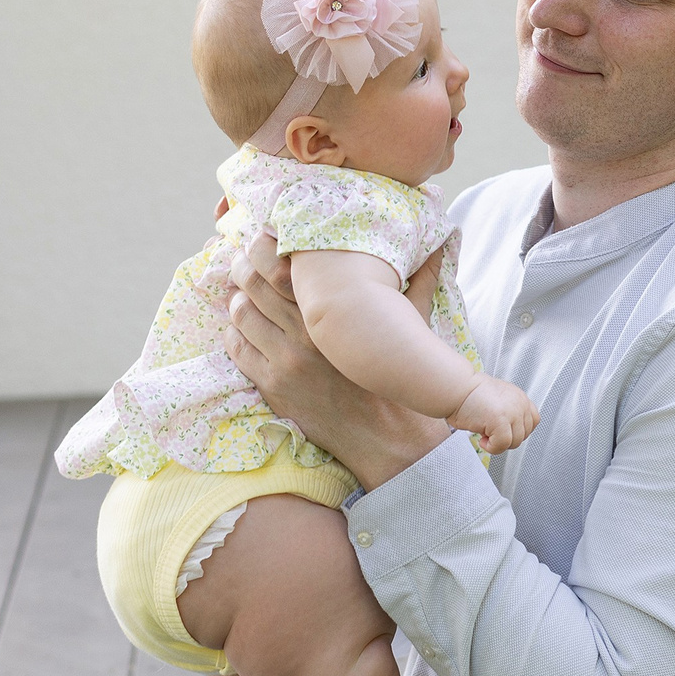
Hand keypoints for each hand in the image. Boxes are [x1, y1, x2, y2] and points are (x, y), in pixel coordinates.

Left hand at [226, 229, 454, 488]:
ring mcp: (284, 359)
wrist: (390, 438)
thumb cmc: (402, 379)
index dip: (267, 244)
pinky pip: (237, 348)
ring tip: (244, 291)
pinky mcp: (272, 385)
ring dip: (237, 297)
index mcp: (337, 310)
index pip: (281, 262)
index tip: (270, 237)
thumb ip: (421, 280)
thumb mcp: (414, 325)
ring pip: (239, 312)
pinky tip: (245, 326)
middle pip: (251, 281)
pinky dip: (235, 331)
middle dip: (243, 264)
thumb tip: (439, 245)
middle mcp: (306, 331)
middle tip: (247, 259)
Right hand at [450, 376, 539, 452]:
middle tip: (490, 433)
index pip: (533, 421)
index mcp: (519, 398)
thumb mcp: (497, 400)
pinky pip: (502, 444)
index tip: (505, 431)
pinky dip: (491, 447)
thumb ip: (509, 412)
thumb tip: (510, 430)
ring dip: (498, 444)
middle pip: (524, 434)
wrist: (456, 389)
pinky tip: (481, 439)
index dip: (518, 430)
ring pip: (514, 442)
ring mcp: (512, 412)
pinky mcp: (501, 420)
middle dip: (506, 438)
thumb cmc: (468, 395)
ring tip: (484, 434)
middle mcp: (519, 404)